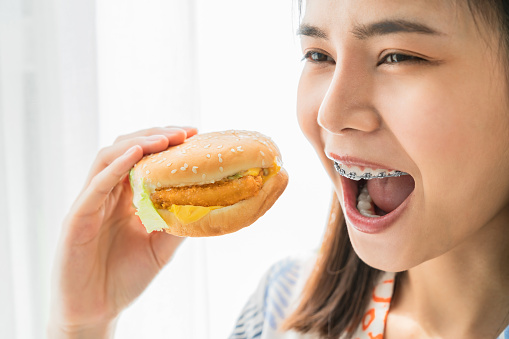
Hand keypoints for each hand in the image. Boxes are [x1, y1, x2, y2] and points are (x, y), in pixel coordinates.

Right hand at [48, 126, 196, 337]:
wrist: (97, 310)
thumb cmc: (125, 277)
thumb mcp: (161, 247)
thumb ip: (177, 222)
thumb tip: (205, 202)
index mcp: (125, 197)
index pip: (144, 159)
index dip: (167, 144)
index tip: (195, 135)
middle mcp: (107, 193)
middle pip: (126, 149)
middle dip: (156, 136)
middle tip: (185, 132)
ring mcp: (90, 202)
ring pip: (108, 158)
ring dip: (138, 144)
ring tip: (166, 139)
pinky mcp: (77, 217)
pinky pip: (95, 186)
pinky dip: (115, 166)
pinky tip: (135, 155)